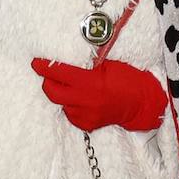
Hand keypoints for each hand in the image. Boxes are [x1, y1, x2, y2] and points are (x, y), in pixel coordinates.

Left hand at [32, 58, 167, 133]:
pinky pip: (69, 113)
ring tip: (74, 85)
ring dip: (62, 92)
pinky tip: (83, 98)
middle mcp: (85, 100)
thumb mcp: (109, 63)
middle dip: (48, 80)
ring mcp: (85, 115)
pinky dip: (71, 104)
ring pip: (60, 102)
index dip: (44, 66)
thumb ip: (87, 61)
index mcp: (91, 82)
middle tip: (51, 73)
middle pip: (51, 91)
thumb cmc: (128, 79)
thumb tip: (65, 53)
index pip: (59, 72)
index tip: (36, 61)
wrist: (141, 103)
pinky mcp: (86, 124)